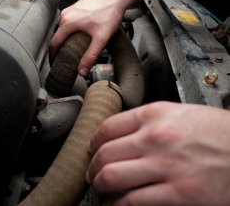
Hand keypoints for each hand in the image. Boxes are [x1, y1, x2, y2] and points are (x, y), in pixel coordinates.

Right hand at [49, 0, 125, 75]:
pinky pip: (69, 23)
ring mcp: (71, 10)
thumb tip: (82, 70)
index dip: (53, 56)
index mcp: (68, 22)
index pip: (54, 43)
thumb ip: (91, 56)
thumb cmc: (110, 11)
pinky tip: (80, 37)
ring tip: (72, 50)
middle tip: (64, 60)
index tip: (54, 63)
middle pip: (58, 36)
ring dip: (66, 40)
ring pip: (64, 29)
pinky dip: (72, 32)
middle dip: (60, 49)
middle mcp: (66, 14)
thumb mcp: (101, 38)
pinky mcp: (77, 8)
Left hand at [86, 101, 229, 205]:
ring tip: (101, 188)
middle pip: (104, 153)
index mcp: (155, 115)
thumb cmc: (219, 132)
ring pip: (112, 177)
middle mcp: (156, 138)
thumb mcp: (181, 113)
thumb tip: (124, 133)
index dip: (93, 141)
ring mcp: (165, 166)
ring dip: (100, 186)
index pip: (108, 128)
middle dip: (92, 167)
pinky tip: (117, 205)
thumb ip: (150, 121)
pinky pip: (133, 201)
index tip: (92, 149)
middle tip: (92, 173)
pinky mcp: (179, 193)